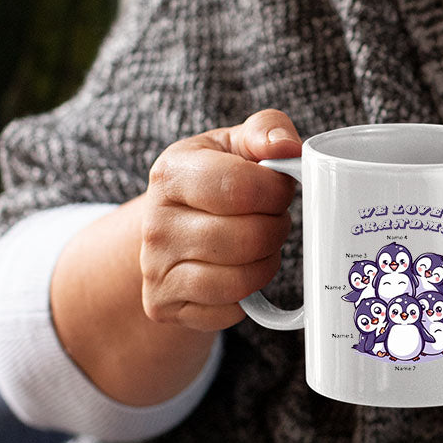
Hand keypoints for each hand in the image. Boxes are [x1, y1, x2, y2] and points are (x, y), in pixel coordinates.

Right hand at [140, 109, 300, 330]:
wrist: (170, 226)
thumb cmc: (217, 180)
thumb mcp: (237, 144)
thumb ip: (267, 130)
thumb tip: (288, 147)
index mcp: (172, 173)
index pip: (241, 187)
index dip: (277, 192)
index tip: (280, 189)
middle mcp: (155, 223)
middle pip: (249, 237)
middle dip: (276, 228)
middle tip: (271, 218)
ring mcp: (154, 269)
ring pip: (241, 280)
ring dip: (266, 263)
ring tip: (258, 244)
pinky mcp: (163, 306)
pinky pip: (230, 311)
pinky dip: (248, 295)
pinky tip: (239, 271)